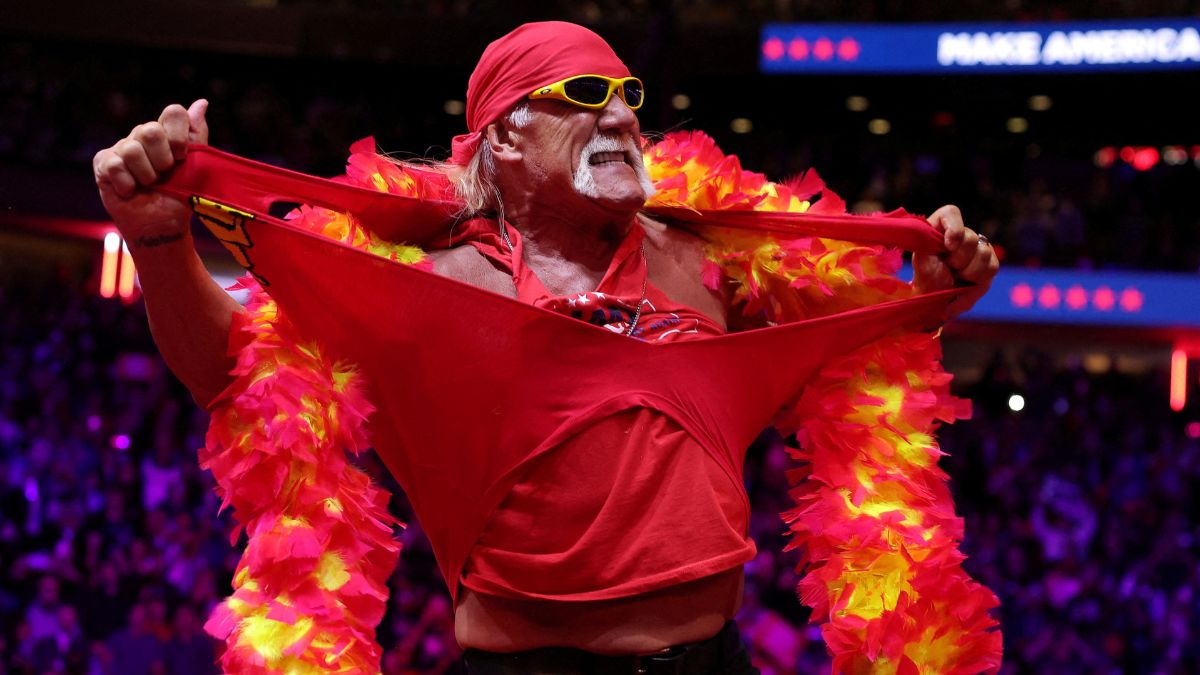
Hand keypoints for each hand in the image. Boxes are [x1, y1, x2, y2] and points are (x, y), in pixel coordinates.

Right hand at [93, 99, 208, 249]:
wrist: (162, 225)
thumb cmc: (179, 197)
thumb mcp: (195, 167)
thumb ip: (196, 135)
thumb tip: (202, 102)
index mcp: (167, 133)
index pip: (173, 113)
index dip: (179, 136)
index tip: (183, 157)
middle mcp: (143, 135)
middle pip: (150, 130)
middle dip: (163, 160)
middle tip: (164, 175)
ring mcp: (122, 148)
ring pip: (132, 149)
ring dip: (146, 175)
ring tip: (148, 185)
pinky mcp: (104, 164)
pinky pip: (115, 166)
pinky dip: (128, 184)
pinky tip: (131, 191)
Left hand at [913, 205, 998, 318]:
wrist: (938, 300)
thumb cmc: (927, 279)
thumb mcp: (921, 262)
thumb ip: (925, 244)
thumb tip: (932, 232)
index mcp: (940, 229)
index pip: (951, 213)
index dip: (954, 227)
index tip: (948, 246)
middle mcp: (961, 235)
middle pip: (970, 236)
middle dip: (958, 258)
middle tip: (949, 268)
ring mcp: (977, 248)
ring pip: (984, 252)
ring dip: (967, 271)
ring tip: (956, 277)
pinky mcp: (990, 263)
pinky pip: (991, 267)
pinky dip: (978, 278)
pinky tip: (967, 282)